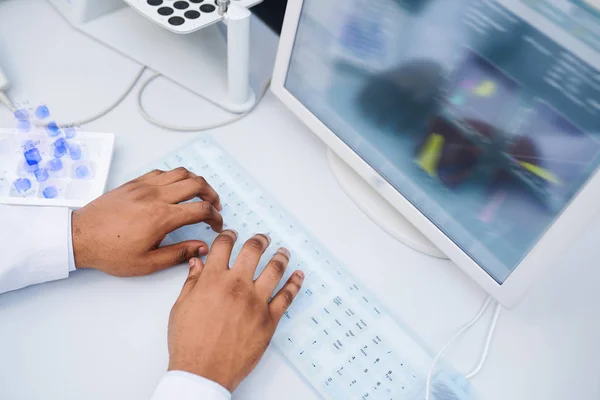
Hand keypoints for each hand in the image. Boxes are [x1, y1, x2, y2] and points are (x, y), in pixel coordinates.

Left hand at [72, 167, 222, 276]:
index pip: (201, 210)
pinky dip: (176, 176)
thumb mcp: (147, 263)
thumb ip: (179, 254)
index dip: (215, 217)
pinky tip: (176, 188)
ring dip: (196, 182)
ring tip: (200, 194)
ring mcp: (145, 186)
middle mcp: (156, 196)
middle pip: (196, 184)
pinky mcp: (134, 183)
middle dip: (212, 194)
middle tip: (215, 207)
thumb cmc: (111, 252)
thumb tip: (202, 247)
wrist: (80, 237)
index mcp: (162, 217)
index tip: (216, 225)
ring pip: (181, 173)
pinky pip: (162, 172)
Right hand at [167, 230, 304, 391]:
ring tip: (283, 251)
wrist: (203, 371)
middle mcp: (237, 285)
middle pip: (253, 251)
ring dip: (280, 256)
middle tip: (263, 238)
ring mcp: (256, 301)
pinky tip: (298, 275)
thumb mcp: (181, 307)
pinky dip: (295, 283)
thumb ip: (192, 282)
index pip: (224, 246)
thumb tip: (197, 263)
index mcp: (213, 280)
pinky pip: (287, 296)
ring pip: (274, 269)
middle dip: (259, 240)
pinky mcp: (269, 319)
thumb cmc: (189, 343)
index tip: (232, 234)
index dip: (229, 236)